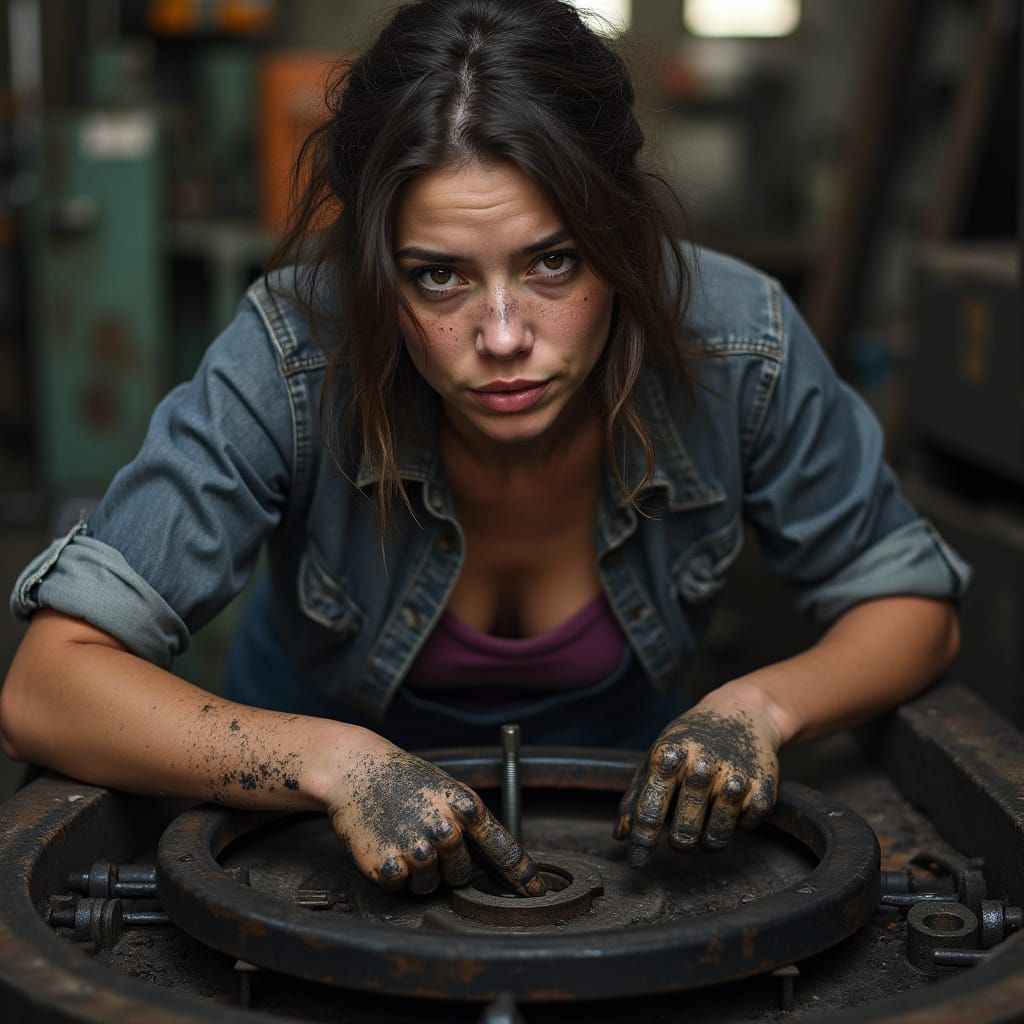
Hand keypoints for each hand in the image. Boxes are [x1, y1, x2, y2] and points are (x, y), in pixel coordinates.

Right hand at [325, 734, 545, 895]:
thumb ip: (469, 822)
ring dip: (418, 872)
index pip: (503, 849)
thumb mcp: (447, 790)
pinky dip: (393, 872)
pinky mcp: (387, 866)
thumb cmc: (405, 780)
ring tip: (401, 836)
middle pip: (462, 875)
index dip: (521, 875)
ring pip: (429, 886)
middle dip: (446, 866)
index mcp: (466, 807)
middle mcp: (445, 830)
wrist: (356, 769)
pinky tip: (385, 843)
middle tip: (423, 837)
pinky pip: (401, 887)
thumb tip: (491, 858)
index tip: (536, 892)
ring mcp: (416, 850)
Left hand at [613, 688, 779, 865]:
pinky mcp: (764, 788)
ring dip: (708, 839)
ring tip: (707, 816)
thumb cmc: (691, 739)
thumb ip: (636, 796)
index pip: (650, 812)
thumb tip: (620, 836)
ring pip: (715, 840)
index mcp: (668, 757)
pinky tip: (734, 800)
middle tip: (682, 831)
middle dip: (680, 842)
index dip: (642, 842)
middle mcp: (701, 767)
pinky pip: (746, 828)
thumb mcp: (658, 756)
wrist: (742, 713)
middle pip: (684, 836)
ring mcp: (734, 778)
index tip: (638, 863)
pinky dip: (739, 823)